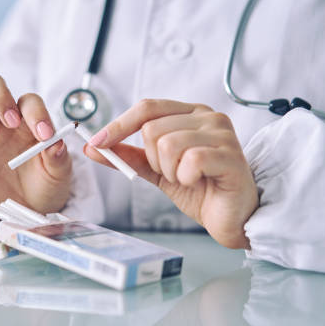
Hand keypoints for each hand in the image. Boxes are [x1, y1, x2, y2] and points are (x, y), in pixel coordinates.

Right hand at [0, 73, 71, 213]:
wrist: (25, 207)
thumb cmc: (44, 184)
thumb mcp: (58, 174)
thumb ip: (58, 157)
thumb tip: (56, 143)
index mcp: (29, 119)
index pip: (29, 101)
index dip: (36, 113)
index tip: (44, 136)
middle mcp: (2, 116)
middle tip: (10, 123)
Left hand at [84, 99, 257, 248]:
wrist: (230, 218)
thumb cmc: (200, 189)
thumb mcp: (156, 170)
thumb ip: (127, 156)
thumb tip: (93, 147)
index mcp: (190, 113)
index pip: (147, 107)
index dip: (118, 125)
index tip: (96, 142)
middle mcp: (208, 116)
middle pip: (152, 128)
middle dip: (153, 159)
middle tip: (173, 173)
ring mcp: (222, 134)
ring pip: (167, 144)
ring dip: (169, 170)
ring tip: (187, 178)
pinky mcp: (231, 156)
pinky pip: (190, 160)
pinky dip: (185, 177)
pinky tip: (198, 181)